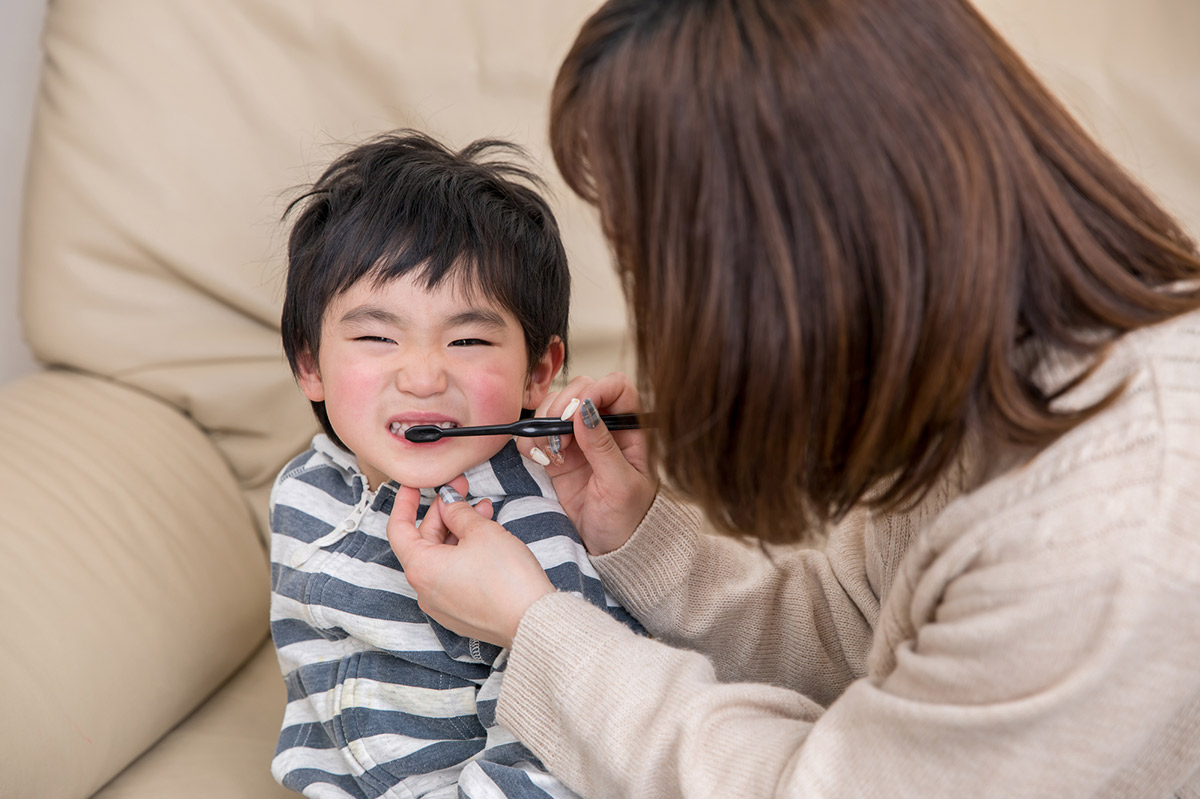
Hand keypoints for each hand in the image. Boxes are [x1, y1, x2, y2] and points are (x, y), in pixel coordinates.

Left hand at [387, 475, 554, 647]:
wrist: (532, 620)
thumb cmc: (506, 578)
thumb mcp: (481, 531)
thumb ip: (458, 512)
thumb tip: (448, 502)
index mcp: (421, 568)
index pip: (399, 528)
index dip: (405, 502)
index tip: (413, 485)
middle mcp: (424, 590)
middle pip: (424, 541)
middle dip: (443, 513)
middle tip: (463, 489)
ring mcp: (441, 604)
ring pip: (442, 557)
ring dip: (459, 531)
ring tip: (484, 511)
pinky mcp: (460, 612)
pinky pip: (453, 575)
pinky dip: (464, 553)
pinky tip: (485, 539)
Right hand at [518, 372, 658, 554]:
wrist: (610, 549)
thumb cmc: (628, 520)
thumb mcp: (620, 485)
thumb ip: (603, 447)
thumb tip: (586, 410)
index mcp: (631, 430)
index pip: (618, 387)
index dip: (599, 389)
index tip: (580, 410)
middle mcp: (605, 428)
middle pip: (582, 389)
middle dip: (564, 407)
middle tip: (561, 439)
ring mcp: (580, 439)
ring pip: (556, 406)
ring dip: (545, 423)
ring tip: (551, 453)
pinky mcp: (558, 454)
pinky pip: (538, 432)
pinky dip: (531, 440)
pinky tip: (539, 459)